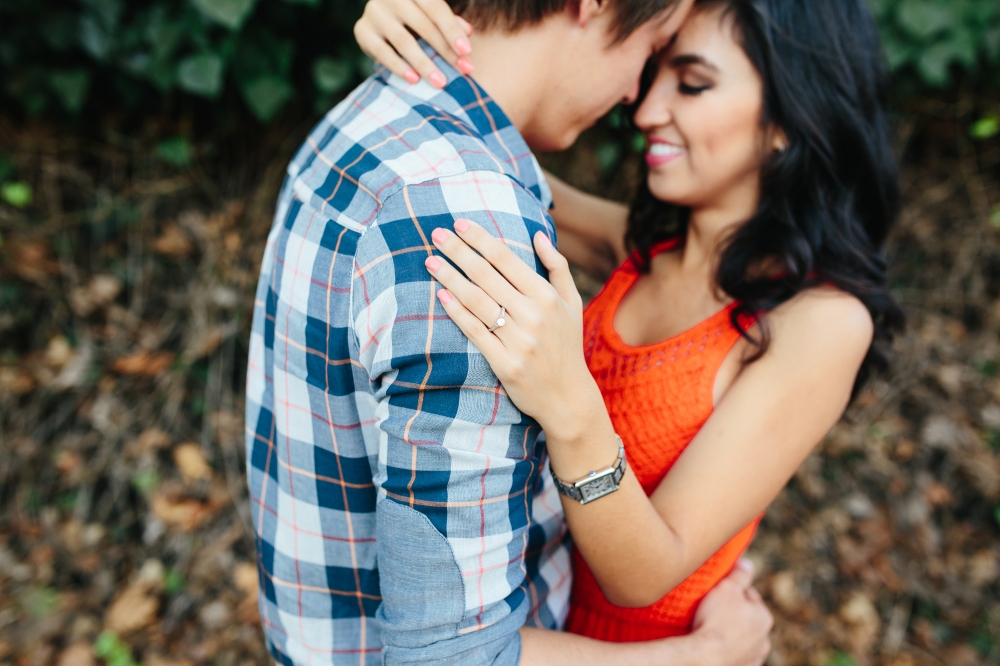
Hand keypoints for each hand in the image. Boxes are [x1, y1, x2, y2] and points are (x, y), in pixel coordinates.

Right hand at [354, 0, 474, 87]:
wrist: (380, 19)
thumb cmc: (414, 18)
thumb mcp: (432, 16)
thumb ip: (449, 22)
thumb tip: (468, 33)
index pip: (436, 7)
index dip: (452, 30)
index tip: (467, 52)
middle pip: (422, 25)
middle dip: (444, 50)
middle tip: (462, 70)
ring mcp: (374, 12)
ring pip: (403, 40)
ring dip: (424, 63)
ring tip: (440, 82)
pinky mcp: (362, 30)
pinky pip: (382, 52)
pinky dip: (399, 67)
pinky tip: (414, 80)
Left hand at [424, 220, 605, 442]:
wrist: (568, 397)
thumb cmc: (566, 345)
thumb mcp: (572, 304)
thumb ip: (557, 267)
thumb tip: (538, 235)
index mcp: (546, 297)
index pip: (506, 259)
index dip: (480, 239)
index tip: (459, 224)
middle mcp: (533, 316)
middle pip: (486, 275)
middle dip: (458, 251)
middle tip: (437, 234)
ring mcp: (518, 340)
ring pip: (476, 300)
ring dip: (450, 277)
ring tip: (430, 261)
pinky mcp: (504, 363)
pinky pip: (475, 332)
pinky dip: (457, 312)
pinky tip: (442, 296)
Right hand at [688, 560, 773, 665]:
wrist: (705, 658)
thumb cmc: (716, 621)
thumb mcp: (727, 588)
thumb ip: (740, 574)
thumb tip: (747, 563)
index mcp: (764, 617)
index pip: (749, 595)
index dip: (733, 589)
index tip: (718, 589)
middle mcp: (764, 640)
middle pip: (746, 619)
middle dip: (733, 613)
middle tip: (713, 608)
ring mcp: (753, 658)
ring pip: (742, 639)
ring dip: (731, 633)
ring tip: (711, 628)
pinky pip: (735, 655)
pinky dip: (727, 650)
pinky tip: (714, 646)